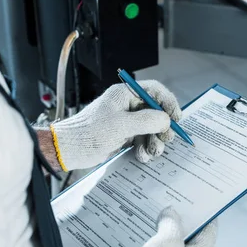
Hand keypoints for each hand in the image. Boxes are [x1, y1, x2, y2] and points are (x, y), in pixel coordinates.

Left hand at [50, 81, 181, 170]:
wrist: (69, 150)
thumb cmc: (90, 133)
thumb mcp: (121, 125)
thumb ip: (147, 120)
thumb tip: (165, 119)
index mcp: (124, 94)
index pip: (154, 91)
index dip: (168, 102)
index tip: (176, 117)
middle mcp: (126, 105)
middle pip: (155, 112)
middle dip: (162, 127)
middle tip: (166, 139)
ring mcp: (124, 121)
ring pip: (149, 128)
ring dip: (154, 141)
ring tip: (152, 152)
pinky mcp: (122, 135)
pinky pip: (141, 139)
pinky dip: (144, 148)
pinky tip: (142, 156)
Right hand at [111, 208, 216, 246]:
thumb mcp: (167, 240)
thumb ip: (171, 222)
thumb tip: (170, 213)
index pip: (209, 228)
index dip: (203, 211)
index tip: (195, 197)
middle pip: (189, 238)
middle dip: (179, 221)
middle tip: (169, 203)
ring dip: (164, 234)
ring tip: (153, 218)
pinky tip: (142, 240)